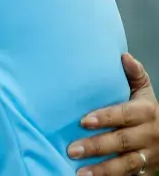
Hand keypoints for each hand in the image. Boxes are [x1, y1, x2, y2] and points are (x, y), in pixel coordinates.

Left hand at [69, 53, 158, 174]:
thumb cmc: (149, 111)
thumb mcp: (145, 92)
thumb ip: (135, 75)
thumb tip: (124, 56)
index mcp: (146, 113)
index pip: (123, 115)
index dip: (105, 118)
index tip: (83, 121)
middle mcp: (148, 135)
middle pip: (122, 141)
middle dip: (97, 146)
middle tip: (72, 150)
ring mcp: (148, 156)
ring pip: (126, 164)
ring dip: (103, 170)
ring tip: (80, 173)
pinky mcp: (146, 171)